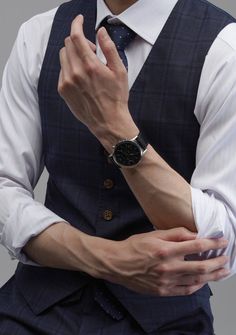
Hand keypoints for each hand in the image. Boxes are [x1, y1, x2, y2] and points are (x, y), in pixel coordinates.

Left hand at [58, 14, 137, 151]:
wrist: (108, 122)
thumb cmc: (116, 98)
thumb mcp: (120, 71)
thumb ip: (109, 48)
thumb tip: (101, 31)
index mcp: (90, 66)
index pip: (76, 36)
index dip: (77, 24)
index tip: (80, 20)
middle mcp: (75, 73)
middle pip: (68, 44)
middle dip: (79, 41)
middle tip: (92, 51)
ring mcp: (67, 82)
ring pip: (63, 56)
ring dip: (73, 54)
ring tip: (87, 65)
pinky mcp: (63, 90)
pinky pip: (61, 70)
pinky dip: (69, 67)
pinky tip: (81, 77)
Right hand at [99, 228, 228, 295]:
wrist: (117, 264)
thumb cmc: (134, 247)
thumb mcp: (154, 234)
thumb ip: (175, 234)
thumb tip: (194, 234)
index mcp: (166, 250)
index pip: (196, 246)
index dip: (212, 244)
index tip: (222, 242)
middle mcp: (168, 267)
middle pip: (200, 266)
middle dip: (217, 262)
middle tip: (226, 258)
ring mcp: (166, 281)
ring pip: (196, 280)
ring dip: (212, 276)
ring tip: (222, 272)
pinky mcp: (163, 291)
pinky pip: (185, 290)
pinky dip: (197, 285)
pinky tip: (203, 281)